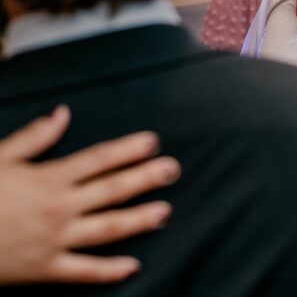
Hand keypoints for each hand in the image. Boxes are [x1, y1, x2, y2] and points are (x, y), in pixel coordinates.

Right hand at [0, 106, 179, 285]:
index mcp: (48, 178)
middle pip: (112, 190)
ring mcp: (54, 239)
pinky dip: (109, 270)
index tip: (152, 142)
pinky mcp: (43, 269)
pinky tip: (132, 266)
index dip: (128, 149)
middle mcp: (58, 207)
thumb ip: (34, 137)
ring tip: (164, 212)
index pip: (98, 159)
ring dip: (139, 220)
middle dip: (146, 178)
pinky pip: (82, 272)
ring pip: (107, 228)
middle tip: (173, 170)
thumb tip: (63, 113)